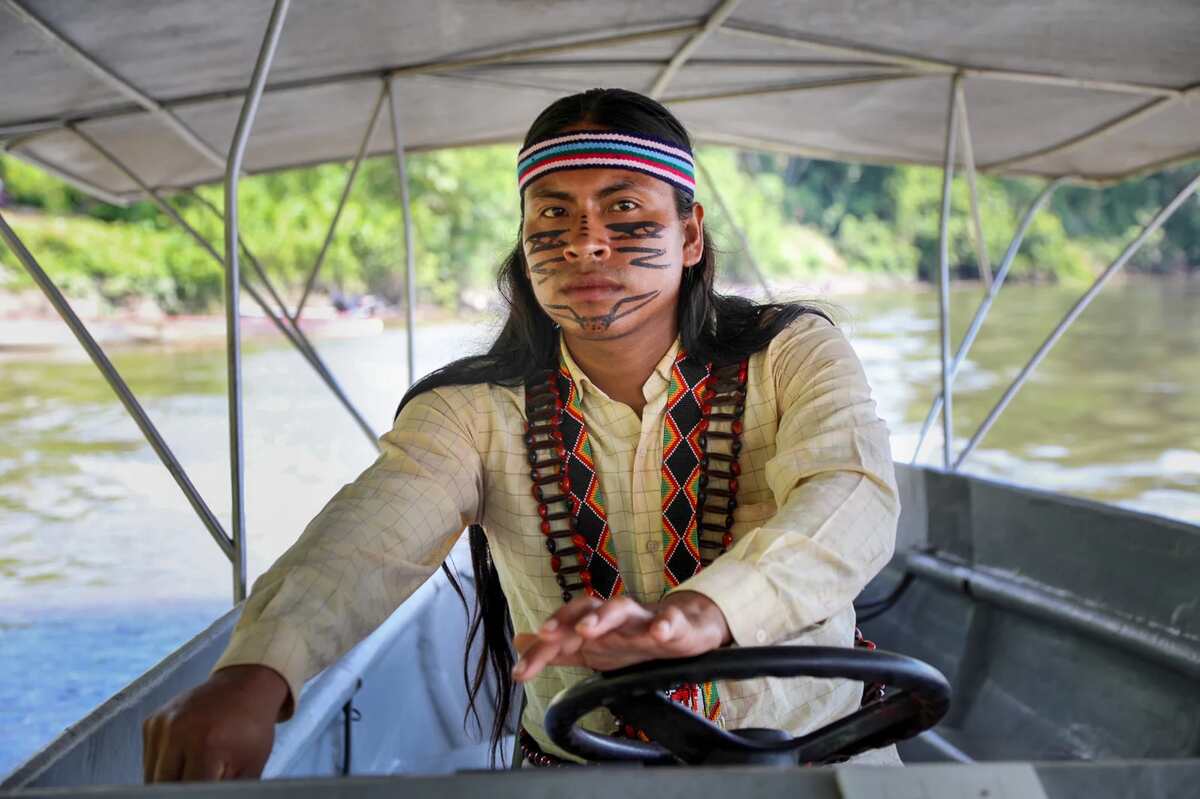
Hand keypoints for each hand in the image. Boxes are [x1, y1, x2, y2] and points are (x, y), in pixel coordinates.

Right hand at [141, 664, 288, 781]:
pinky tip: (187, 753)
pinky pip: (149, 760)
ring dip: (170, 780)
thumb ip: (228, 791)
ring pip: (152, 777)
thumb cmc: (251, 730)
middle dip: (183, 791)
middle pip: (165, 787)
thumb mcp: (250, 766)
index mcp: (206, 745)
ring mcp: (162, 724)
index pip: (187, 793)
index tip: (205, 791)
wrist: (245, 687)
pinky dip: (164, 765)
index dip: (196, 796)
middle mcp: (179, 731)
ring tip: (197, 766)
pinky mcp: (152, 722)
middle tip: (202, 780)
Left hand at [511, 591, 731, 682]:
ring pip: (622, 608)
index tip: (519, 672)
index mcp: (594, 624)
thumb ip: (557, 648)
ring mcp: (643, 619)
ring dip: (603, 616)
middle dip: (566, 619)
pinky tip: (658, 633)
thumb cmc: (632, 639)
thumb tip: (518, 642)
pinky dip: (664, 624)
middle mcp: (614, 617)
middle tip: (546, 632)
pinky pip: (670, 621)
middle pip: (587, 608)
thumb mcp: (591, 648)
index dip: (540, 650)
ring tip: (587, 629)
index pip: (561, 630)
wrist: (683, 630)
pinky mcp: (674, 625)